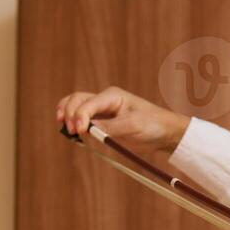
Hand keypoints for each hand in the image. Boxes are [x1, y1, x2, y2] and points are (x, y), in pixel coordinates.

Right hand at [57, 87, 189, 160]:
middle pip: (77, 100)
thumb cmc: (153, 124)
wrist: (164, 133)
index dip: (80, 115)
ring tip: (65, 128)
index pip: (88, 103)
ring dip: (68, 116)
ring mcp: (101, 112)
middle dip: (70, 113)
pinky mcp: (102, 124)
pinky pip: (83, 121)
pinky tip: (73, 133)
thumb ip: (111, 127)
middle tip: (72, 132)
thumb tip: (90, 130)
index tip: (81, 131)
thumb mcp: (134, 125)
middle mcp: (104, 101)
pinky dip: (75, 125)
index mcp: (112, 96)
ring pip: (76, 107)